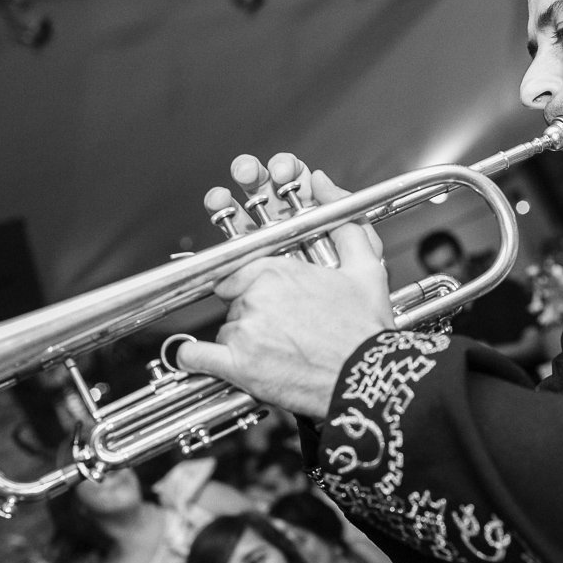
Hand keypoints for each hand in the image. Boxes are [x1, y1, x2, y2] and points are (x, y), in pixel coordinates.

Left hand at [177, 154, 394, 417]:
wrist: (368, 380)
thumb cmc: (367, 329)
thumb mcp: (365, 265)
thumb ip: (341, 219)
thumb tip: (322, 182)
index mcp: (278, 270)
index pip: (243, 270)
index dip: (254, 284)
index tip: (264, 296)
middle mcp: (257, 297)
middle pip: (236, 300)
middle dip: (254, 311)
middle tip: (282, 329)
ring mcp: (245, 332)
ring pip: (227, 328)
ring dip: (243, 339)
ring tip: (277, 352)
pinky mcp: (238, 367)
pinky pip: (196, 357)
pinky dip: (194, 358)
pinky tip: (202, 358)